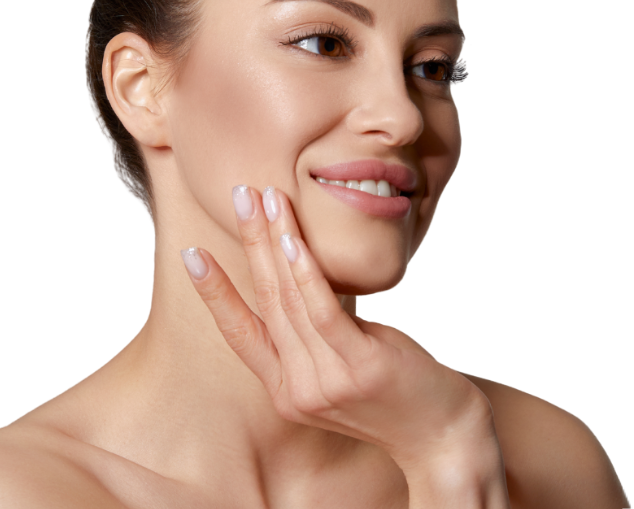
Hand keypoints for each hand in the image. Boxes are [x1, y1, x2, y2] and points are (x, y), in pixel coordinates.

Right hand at [181, 184, 493, 470]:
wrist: (442, 437)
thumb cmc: (392, 390)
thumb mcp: (339, 363)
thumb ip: (312, 330)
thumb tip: (300, 270)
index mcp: (285, 388)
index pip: (239, 333)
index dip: (214, 292)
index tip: (190, 255)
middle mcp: (297, 388)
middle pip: (264, 301)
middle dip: (249, 242)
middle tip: (239, 196)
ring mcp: (327, 381)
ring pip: (289, 300)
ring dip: (274, 242)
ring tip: (266, 199)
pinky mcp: (360, 367)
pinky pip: (323, 312)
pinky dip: (306, 274)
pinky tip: (293, 241)